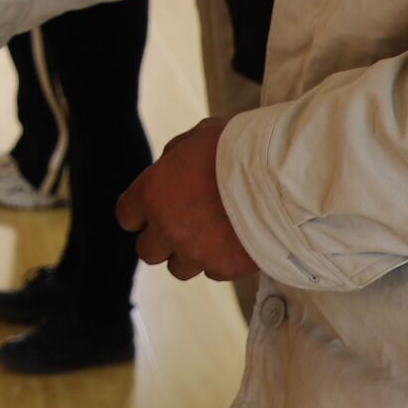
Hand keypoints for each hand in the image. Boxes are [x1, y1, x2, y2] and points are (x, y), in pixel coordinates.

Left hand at [115, 116, 258, 282]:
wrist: (280, 175)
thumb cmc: (239, 147)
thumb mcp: (198, 136)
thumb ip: (175, 158)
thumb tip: (170, 169)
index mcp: (153, 193)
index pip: (126, 216)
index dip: (139, 212)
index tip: (152, 209)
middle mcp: (167, 227)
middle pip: (147, 252)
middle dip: (161, 240)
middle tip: (181, 226)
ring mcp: (195, 251)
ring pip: (179, 268)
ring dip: (190, 254)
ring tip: (211, 235)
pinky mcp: (224, 267)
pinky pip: (213, 271)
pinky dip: (220, 259)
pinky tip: (235, 239)